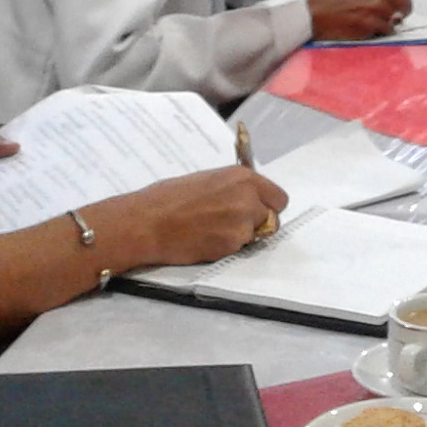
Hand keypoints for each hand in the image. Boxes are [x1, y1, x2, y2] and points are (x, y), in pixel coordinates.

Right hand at [91, 166, 292, 268]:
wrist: (148, 222)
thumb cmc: (169, 197)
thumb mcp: (208, 180)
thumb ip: (233, 188)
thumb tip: (247, 197)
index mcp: (243, 178)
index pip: (278, 197)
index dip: (268, 205)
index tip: (256, 209)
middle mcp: (248, 199)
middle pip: (273, 218)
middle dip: (259, 223)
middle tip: (236, 224)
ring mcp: (242, 225)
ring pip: (256, 235)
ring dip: (241, 236)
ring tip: (213, 230)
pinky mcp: (231, 246)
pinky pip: (238, 248)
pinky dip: (226, 247)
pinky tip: (205, 239)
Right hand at [307, 0, 408, 38]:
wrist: (313, 11)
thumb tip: (394, 9)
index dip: (402, 8)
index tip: (398, 14)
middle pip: (402, 12)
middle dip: (395, 18)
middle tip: (382, 21)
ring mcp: (375, 13)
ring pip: (391, 25)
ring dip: (382, 27)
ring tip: (365, 24)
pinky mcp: (368, 27)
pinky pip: (380, 34)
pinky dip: (373, 34)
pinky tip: (359, 29)